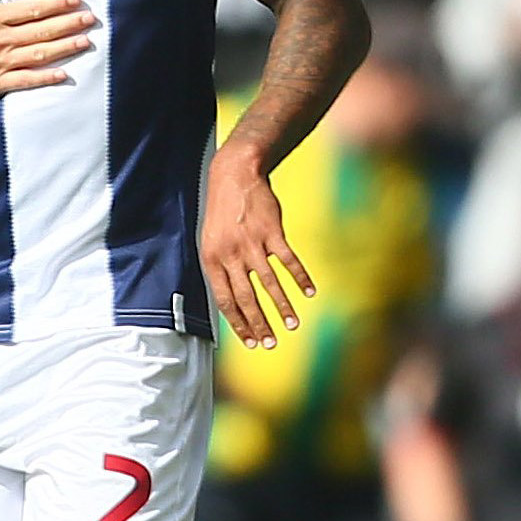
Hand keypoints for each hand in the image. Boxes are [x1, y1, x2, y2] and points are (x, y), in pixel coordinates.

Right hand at [0, 0, 93, 101]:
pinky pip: (25, 80)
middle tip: (90, 19)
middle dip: (68, 23)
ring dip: (64, 47)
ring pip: (38, 53)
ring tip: (85, 42)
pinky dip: (46, 77)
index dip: (56, 4)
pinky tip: (63, 74)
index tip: (75, 0)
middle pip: (41, 30)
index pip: (31, 9)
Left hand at [201, 148, 313, 349]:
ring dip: (282, 307)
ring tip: (292, 325)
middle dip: (259, 324)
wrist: (234, 176)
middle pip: (247, 298)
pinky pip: (288, 260)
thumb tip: (231, 304)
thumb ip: (221, 271)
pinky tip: (310, 292)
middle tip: (271, 344)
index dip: (238, 324)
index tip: (250, 342)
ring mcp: (252, 244)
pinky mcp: (272, 232)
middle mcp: (231, 255)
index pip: (225, 302)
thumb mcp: (211, 243)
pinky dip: (300, 277)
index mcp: (212, 261)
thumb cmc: (222, 214)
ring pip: (269, 284)